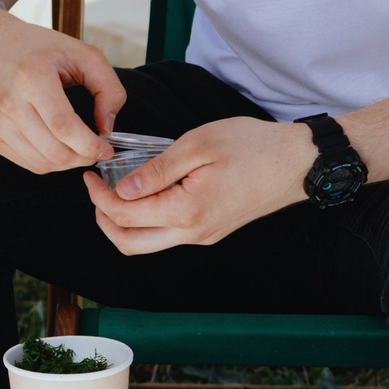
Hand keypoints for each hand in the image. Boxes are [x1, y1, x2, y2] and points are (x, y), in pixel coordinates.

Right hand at [0, 18, 123, 175]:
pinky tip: (58, 145)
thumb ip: (108, 88)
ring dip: (67, 163)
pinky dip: (49, 161)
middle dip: (83, 157)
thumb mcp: (83, 54)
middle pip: (54, 151)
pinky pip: (27, 163)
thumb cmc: (39, 47)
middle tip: (95, 149)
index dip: (90, 146)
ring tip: (78, 147)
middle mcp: (8, 102)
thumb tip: (107, 128)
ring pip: (42, 164)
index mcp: (32, 77)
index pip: (64, 127)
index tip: (107, 148)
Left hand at [82, 115, 314, 253]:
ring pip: (147, 244)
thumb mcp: (198, 144)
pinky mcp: (210, 231)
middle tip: (94, 189)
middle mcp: (193, 233)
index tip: (90, 174)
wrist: (298, 163)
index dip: (99, 196)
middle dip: (103, 219)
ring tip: (114, 191)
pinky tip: (144, 193)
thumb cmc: (253, 146)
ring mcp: (203, 236)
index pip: (125, 215)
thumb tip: (122, 189)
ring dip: (123, 223)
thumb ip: (156, 169)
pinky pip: (167, 235)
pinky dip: (146, 220)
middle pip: (129, 243)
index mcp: (187, 211)